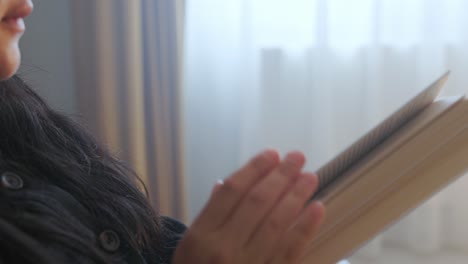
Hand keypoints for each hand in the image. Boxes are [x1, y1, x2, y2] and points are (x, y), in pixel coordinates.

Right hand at [172, 150, 324, 263]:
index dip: (254, 169)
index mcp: (201, 236)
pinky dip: (305, 228)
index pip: (232, 192)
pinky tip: (317, 208)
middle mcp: (224, 248)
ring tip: (310, 176)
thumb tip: (225, 183)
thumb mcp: (189, 246)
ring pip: (276, 223)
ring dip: (296, 196)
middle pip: (257, 203)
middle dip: (280, 176)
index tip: (272, 154)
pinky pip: (290, 252)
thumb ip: (209, 214)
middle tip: (297, 157)